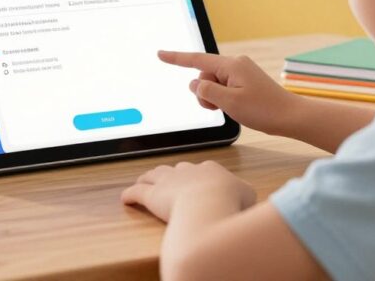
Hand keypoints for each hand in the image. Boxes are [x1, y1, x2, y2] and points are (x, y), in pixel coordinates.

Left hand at [121, 160, 255, 222]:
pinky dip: (130, 195)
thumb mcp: (248, 195)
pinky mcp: (152, 196)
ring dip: (149, 178)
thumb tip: (244, 197)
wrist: (209, 205)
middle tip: (170, 182)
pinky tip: (125, 199)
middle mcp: (187, 171)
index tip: (200, 184)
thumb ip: (244, 194)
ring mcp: (168, 182)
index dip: (200, 178)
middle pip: (177, 170)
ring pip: (154, 175)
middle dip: (173, 175)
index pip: (204, 170)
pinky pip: (137, 192)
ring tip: (145, 181)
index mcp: (210, 169)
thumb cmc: (230, 201)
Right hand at [158, 50, 304, 135]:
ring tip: (230, 109)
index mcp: (231, 65)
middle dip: (205, 93)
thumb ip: (206, 92)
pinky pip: (223, 87)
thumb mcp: (229, 103)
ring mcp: (241, 72)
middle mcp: (235, 64)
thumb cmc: (264, 110)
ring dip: (214, 98)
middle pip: (204, 76)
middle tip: (219, 108)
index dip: (176, 58)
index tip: (161, 54)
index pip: (197, 60)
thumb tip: (194, 84)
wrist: (291, 117)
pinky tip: (235, 107)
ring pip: (213, 84)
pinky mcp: (245, 81)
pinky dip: (223, 98)